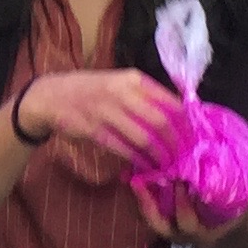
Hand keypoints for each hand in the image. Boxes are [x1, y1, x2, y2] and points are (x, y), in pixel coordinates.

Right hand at [12, 66, 176, 168]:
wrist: (51, 96)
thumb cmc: (91, 91)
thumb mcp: (120, 83)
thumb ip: (146, 97)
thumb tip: (181, 117)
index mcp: (133, 79)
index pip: (171, 102)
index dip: (187, 124)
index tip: (195, 139)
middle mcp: (122, 92)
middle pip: (161, 122)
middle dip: (177, 144)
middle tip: (185, 159)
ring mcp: (106, 111)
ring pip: (144, 139)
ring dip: (160, 157)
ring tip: (169, 167)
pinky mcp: (93, 130)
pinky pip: (124, 149)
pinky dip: (139, 161)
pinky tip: (147, 167)